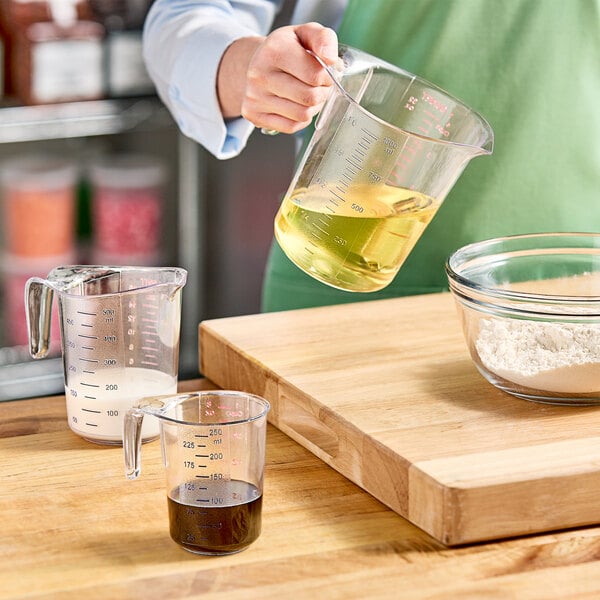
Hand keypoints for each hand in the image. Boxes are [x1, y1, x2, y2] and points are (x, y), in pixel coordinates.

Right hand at [218, 23, 337, 133]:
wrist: (257, 62)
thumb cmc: (286, 49)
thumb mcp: (306, 33)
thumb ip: (324, 39)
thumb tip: (331, 60)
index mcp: (274, 50)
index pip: (316, 75)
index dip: (327, 76)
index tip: (324, 72)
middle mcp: (260, 74)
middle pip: (310, 97)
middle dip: (321, 93)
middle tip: (318, 85)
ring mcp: (254, 97)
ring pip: (302, 115)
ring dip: (312, 107)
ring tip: (307, 94)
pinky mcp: (253, 115)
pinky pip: (291, 127)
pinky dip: (300, 119)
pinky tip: (296, 105)